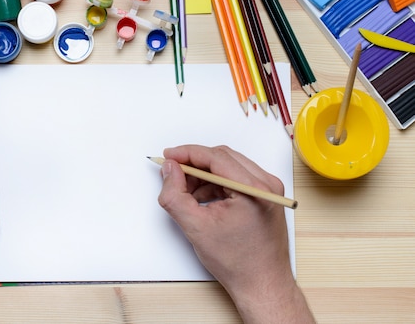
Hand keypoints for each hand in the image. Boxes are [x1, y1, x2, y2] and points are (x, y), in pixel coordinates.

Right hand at [157, 145, 313, 322]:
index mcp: (254, 189)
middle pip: (223, 157)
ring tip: (187, 194)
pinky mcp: (265, 196)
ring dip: (204, 175)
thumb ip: (175, 195)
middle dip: (194, 163)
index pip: (215, 157)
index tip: (169, 156)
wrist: (262, 284)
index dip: (187, 153)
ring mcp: (269, 190)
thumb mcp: (196, 227)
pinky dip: (215, 184)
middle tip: (173, 173)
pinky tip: (202, 199)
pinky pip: (235, 178)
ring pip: (228, 166)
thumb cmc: (238, 263)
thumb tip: (170, 170)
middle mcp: (267, 185)